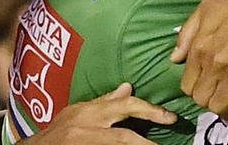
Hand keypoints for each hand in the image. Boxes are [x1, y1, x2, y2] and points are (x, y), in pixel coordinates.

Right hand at [21, 83, 175, 143]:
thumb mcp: (79, 112)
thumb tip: (128, 87)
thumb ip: (104, 102)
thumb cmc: (57, 132)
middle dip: (146, 144)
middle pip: (122, 137)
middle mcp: (86, 130)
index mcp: (89, 113)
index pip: (125, 107)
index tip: (170, 118)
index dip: (150, 111)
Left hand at [171, 0, 227, 122]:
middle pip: (202, 100)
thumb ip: (187, 33)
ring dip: (222, 109)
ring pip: (220, 108)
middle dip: (208, 98)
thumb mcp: (206, 8)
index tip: (205, 84)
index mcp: (201, 49)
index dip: (195, 87)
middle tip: (218, 92)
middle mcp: (216, 66)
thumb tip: (175, 59)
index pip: (187, 85)